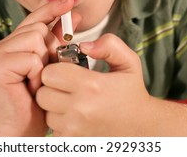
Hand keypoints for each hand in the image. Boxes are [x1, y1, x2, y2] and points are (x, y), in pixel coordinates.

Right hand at [0, 0, 76, 136]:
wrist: (21, 130)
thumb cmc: (38, 101)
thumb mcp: (52, 65)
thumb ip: (58, 40)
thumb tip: (73, 14)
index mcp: (14, 43)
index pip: (35, 18)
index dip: (52, 8)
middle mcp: (3, 44)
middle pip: (38, 27)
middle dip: (50, 49)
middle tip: (45, 72)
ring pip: (35, 39)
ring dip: (44, 62)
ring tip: (37, 81)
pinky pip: (31, 57)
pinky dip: (37, 73)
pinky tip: (31, 87)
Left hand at [36, 33, 151, 135]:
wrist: (143, 128)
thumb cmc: (132, 93)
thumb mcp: (129, 62)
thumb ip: (109, 45)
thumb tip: (84, 46)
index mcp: (91, 86)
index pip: (50, 73)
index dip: (56, 68)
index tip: (67, 69)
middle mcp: (80, 110)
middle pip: (42, 93)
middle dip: (51, 86)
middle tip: (65, 84)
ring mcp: (74, 130)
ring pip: (46, 112)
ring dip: (53, 105)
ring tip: (71, 99)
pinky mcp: (72, 142)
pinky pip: (53, 128)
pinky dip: (59, 121)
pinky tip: (74, 114)